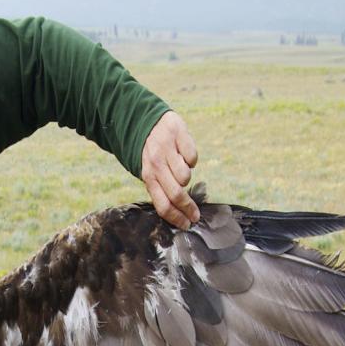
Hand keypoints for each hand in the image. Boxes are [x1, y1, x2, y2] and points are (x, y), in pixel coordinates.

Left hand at [141, 110, 199, 227]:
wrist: (148, 121)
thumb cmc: (153, 154)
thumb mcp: (151, 172)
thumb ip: (162, 190)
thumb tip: (179, 215)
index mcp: (148, 176)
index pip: (163, 204)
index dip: (177, 218)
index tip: (188, 224)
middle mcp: (155, 164)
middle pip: (176, 194)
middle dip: (189, 208)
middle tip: (196, 215)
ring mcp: (167, 149)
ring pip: (186, 176)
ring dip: (187, 176)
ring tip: (181, 170)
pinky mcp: (178, 135)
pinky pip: (192, 157)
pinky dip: (191, 159)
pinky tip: (184, 154)